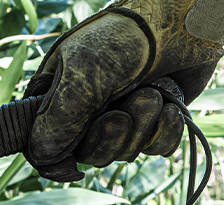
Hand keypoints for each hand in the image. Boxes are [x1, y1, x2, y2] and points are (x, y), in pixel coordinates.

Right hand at [24, 0, 223, 180]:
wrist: (182, 19)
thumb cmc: (125, 36)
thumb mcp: (83, 72)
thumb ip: (61, 117)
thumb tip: (42, 157)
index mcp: (58, 94)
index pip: (44, 143)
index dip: (56, 160)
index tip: (71, 166)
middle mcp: (89, 109)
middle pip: (89, 155)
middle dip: (110, 138)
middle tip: (123, 113)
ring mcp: (124, 114)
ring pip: (125, 153)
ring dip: (142, 127)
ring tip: (152, 93)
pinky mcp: (156, 119)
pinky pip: (157, 149)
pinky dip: (165, 132)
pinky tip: (170, 106)